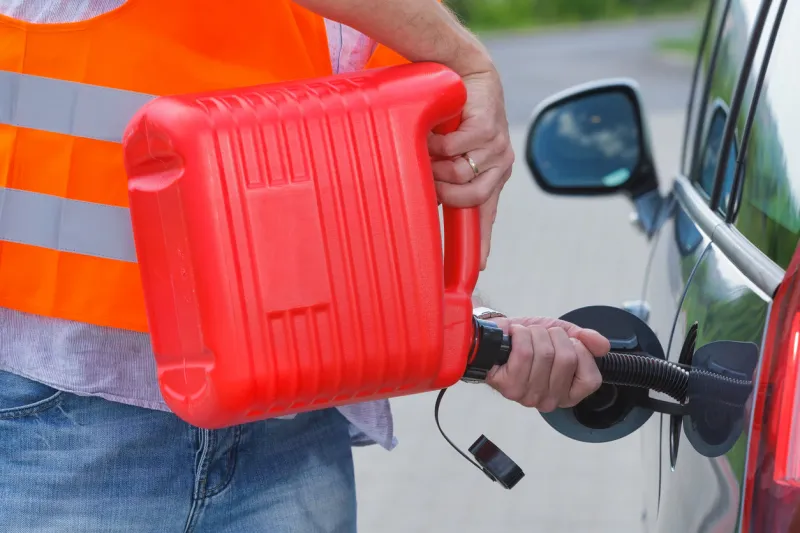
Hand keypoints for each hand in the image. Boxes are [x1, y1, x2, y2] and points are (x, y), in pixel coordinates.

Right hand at [428, 68, 513, 270]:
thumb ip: (448, 178)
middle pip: (470, 199)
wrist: (465, 72)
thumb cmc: (455, 116)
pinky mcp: (487, 127)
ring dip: (437, 165)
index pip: (488, 215)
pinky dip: (437, 144)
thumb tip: (430, 204)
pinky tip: (436, 132)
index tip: (481, 267)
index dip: (484, 242)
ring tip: (431, 149)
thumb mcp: (452, 153)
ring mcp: (496, 146)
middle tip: (428, 177)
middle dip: (443, 193)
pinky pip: (453, 151)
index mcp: (492, 176)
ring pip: (459, 175)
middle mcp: (499, 165)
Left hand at [484, 317, 609, 411]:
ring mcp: (528, 396)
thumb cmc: (528, 340)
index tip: (568, 342)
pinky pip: (524, 352)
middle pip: (567, 359)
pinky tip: (514, 336)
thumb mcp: (562, 335)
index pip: (591, 379)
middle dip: (554, 336)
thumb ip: (586, 340)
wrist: (495, 337)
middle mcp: (549, 400)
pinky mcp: (508, 387)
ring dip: (535, 333)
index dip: (581, 351)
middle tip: (542, 336)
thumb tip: (603, 346)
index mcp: (567, 393)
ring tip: (526, 336)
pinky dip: (520, 334)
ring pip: (545, 353)